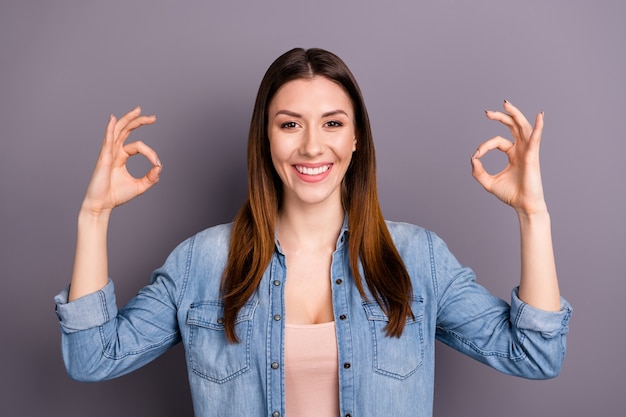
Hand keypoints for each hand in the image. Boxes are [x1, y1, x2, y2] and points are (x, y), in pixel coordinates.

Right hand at [81, 106, 161, 215]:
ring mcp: (108, 153)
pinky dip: (110, 129)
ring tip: (139, 110)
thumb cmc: (116, 196)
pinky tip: (113, 119)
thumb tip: (160, 166)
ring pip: (118, 131)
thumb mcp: (140, 186)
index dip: (151, 153)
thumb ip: (151, 176)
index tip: (157, 164)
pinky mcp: (103, 158)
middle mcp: (114, 151)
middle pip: (126, 130)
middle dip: (139, 121)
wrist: (101, 206)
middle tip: (153, 117)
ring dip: (128, 119)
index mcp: (121, 156)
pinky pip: (107, 141)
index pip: (139, 146)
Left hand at [470, 100, 546, 215]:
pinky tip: (540, 116)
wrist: (523, 206)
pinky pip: (536, 139)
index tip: (476, 155)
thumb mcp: (488, 182)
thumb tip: (473, 158)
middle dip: (501, 117)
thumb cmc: (510, 195)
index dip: (484, 146)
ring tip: (505, 104)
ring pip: (523, 127)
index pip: (497, 141)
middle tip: (487, 112)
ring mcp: (528, 152)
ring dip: (515, 114)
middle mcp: (522, 150)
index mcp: (513, 154)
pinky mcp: (533, 157)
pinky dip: (538, 127)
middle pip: (513, 127)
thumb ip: (478, 171)